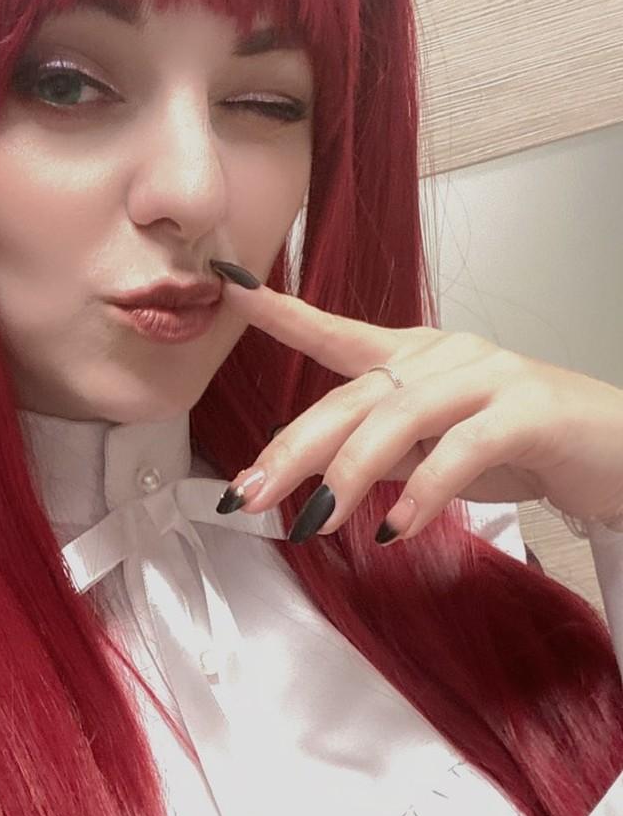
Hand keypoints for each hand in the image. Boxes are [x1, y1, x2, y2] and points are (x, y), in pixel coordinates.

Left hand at [219, 281, 622, 542]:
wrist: (615, 455)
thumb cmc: (524, 448)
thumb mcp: (435, 452)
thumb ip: (384, 453)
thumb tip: (323, 476)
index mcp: (418, 359)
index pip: (339, 333)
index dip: (285, 313)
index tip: (231, 288)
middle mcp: (447, 356)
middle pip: (353, 395)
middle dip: (293, 448)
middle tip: (247, 495)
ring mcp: (489, 377)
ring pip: (399, 417)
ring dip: (349, 472)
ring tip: (314, 520)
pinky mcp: (527, 410)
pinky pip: (462, 448)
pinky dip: (426, 490)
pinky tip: (400, 527)